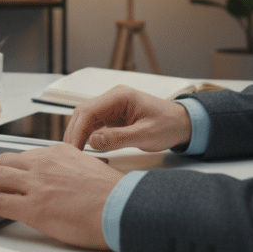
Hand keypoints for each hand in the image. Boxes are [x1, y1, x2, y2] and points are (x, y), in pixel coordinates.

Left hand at [0, 143, 124, 249]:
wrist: (122, 207)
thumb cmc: (115, 196)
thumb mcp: (91, 170)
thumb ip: (73, 171)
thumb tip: (66, 182)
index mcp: (60, 153)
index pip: (26, 155)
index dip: (12, 167)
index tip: (7, 174)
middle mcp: (44, 163)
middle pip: (4, 162)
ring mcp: (37, 184)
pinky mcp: (32, 206)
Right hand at [63, 85, 192, 151]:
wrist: (183, 124)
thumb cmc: (169, 125)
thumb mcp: (146, 134)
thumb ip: (119, 138)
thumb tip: (93, 142)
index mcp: (120, 96)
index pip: (89, 110)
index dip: (77, 130)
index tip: (72, 148)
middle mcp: (113, 98)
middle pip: (83, 113)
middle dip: (74, 133)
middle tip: (69, 155)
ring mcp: (112, 107)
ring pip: (86, 119)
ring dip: (79, 136)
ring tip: (75, 155)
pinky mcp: (113, 117)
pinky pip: (94, 125)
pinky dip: (87, 137)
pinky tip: (85, 150)